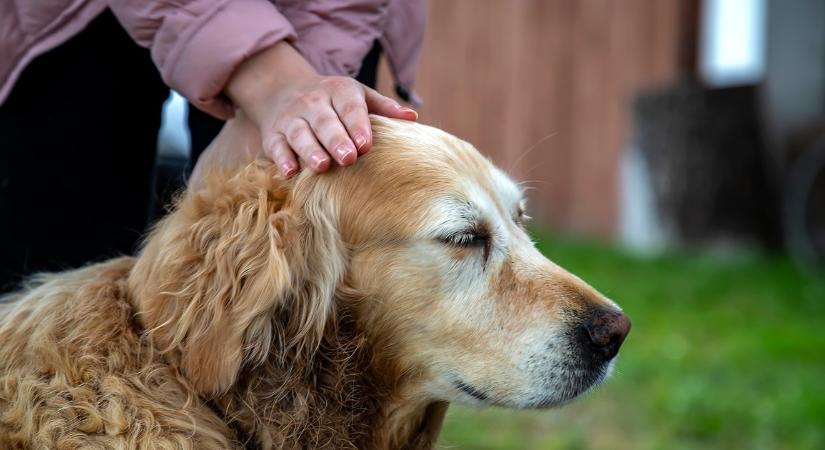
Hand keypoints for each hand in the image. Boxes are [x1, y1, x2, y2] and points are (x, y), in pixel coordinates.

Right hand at [225, 41, 417, 176]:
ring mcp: (291, 119)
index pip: (350, 107)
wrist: (282, 89)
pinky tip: (290, 172)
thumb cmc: (333, 100)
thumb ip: (384, 107)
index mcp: (338, 92)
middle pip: (324, 121)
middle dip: (336, 139)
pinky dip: (281, 159)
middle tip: (348, 158)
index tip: (366, 145)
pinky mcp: (272, 135)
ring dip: (310, 150)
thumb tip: (413, 118)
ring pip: (300, 134)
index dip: (358, 125)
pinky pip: (276, 147)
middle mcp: (313, 103)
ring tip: (322, 166)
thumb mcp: (358, 95)